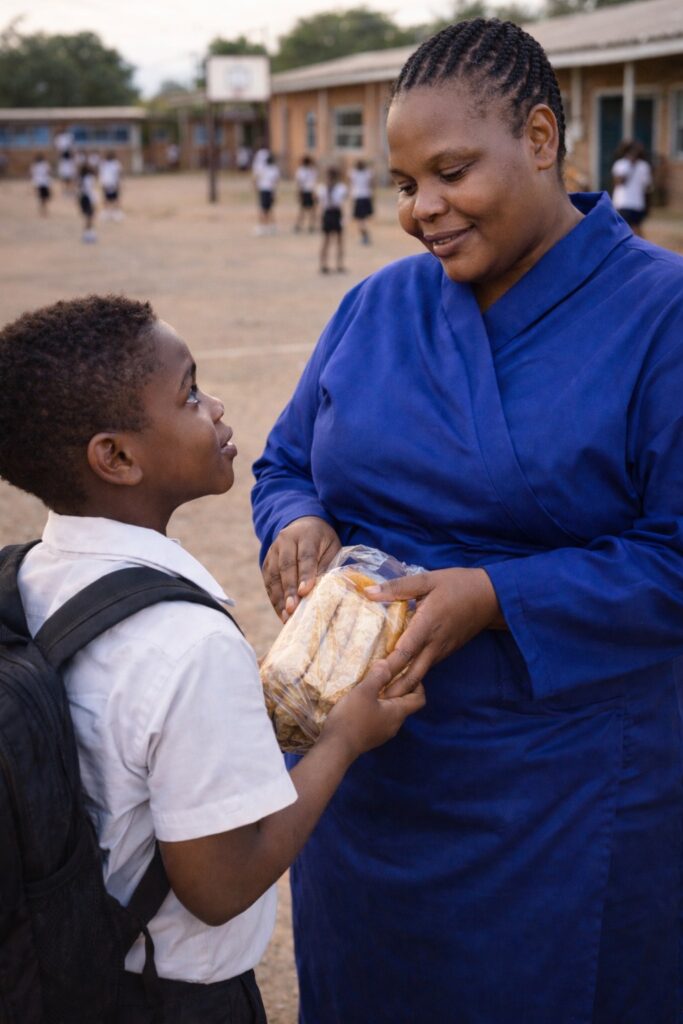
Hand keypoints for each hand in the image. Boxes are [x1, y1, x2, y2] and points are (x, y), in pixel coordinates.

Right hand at [262, 516, 340, 621]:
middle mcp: (285, 541)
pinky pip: (268, 582)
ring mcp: (273, 551)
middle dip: (289, 590)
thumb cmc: (322, 541)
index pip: (305, 556)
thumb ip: (326, 566)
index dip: (305, 575)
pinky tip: (281, 613)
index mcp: (306, 535)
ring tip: (286, 616)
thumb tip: (321, 590)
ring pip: (273, 575)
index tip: (305, 592)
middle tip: (293, 608)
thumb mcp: (332, 548)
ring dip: (279, 598)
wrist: (303, 525)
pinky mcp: (266, 562)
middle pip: (286, 567)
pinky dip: (274, 599)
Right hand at [323, 660, 424, 759]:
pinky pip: (379, 718)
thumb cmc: (352, 718)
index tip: (408, 673)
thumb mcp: (364, 691)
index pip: (419, 699)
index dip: (419, 685)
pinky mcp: (370, 736)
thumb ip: (377, 676)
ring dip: (385, 698)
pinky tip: (361, 702)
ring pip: (390, 711)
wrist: (335, 748)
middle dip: (399, 688)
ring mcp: (382, 732)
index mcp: (398, 713)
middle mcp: (394, 724)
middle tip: (387, 675)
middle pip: (405, 704)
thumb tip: (387, 664)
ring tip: (373, 686)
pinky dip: (375, 707)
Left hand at [364, 568, 503, 692]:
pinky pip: (426, 667)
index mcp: (426, 625)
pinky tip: (397, 675)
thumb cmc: (458, 585)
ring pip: (419, 674)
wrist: (492, 596)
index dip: (386, 668)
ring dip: (401, 686)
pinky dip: (411, 675)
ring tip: (380, 692)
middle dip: (393, 691)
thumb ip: (398, 587)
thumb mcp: (427, 580)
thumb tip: (368, 592)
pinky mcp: (446, 652)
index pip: (403, 653)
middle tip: (372, 700)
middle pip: (411, 676)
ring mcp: (441, 651)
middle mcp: (434, 644)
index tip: (370, 677)